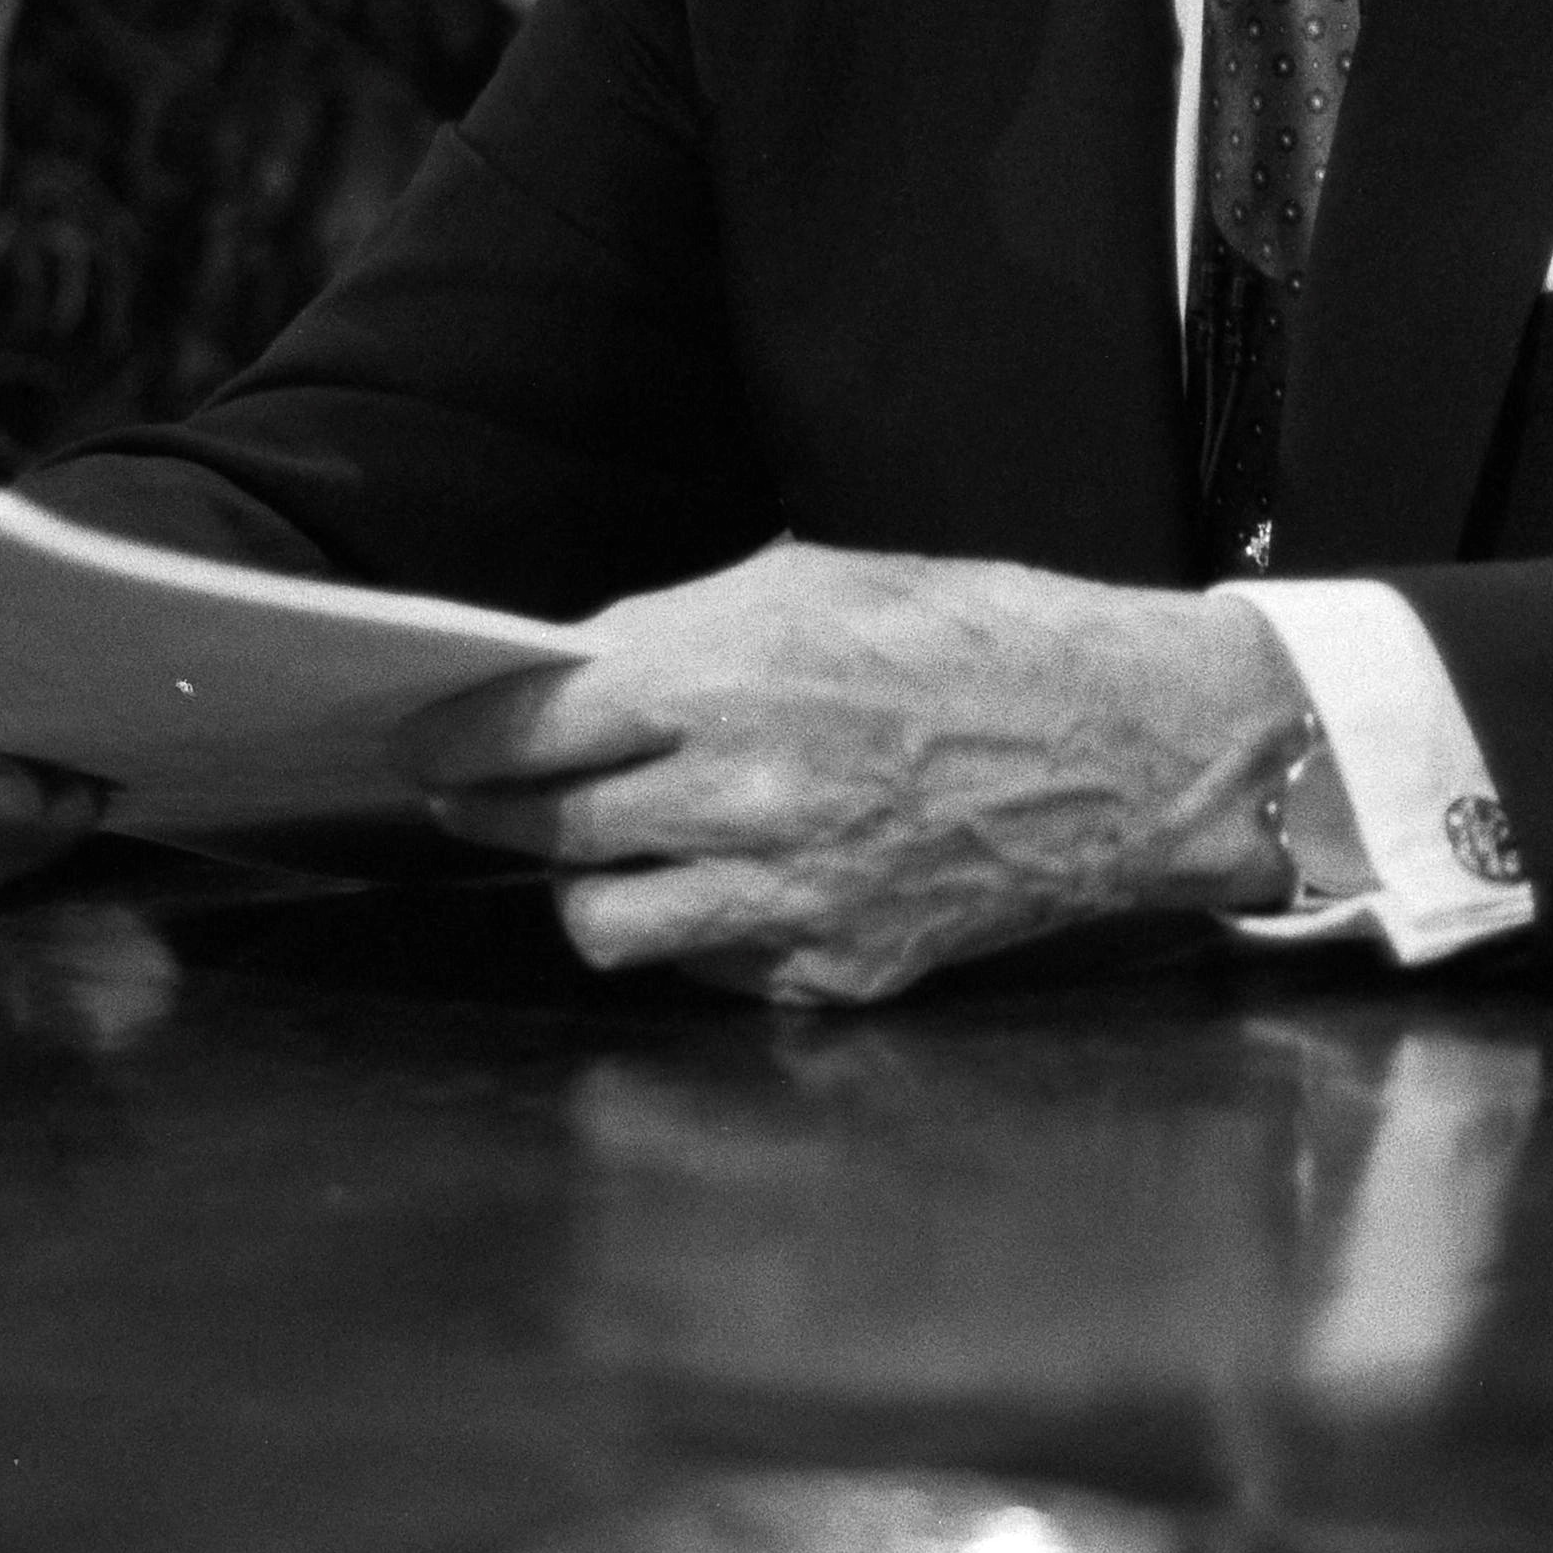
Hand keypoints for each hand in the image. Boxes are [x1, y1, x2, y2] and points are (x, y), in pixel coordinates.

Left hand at [397, 538, 1308, 1006]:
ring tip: (588, 850)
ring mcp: (785, 898)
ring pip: (600, 922)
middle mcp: (740, 798)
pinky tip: (706, 882)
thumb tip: (573, 672)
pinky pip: (702, 965)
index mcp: (726, 680)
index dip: (459, 739)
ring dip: (578, 883)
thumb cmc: (976, 633)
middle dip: (490, 810)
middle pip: (545, 828)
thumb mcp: (814, 583)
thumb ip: (682, 634)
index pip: (529, 729)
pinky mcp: (831, 969)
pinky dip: (687, 928)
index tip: (425, 742)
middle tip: (470, 795)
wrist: (1127, 743)